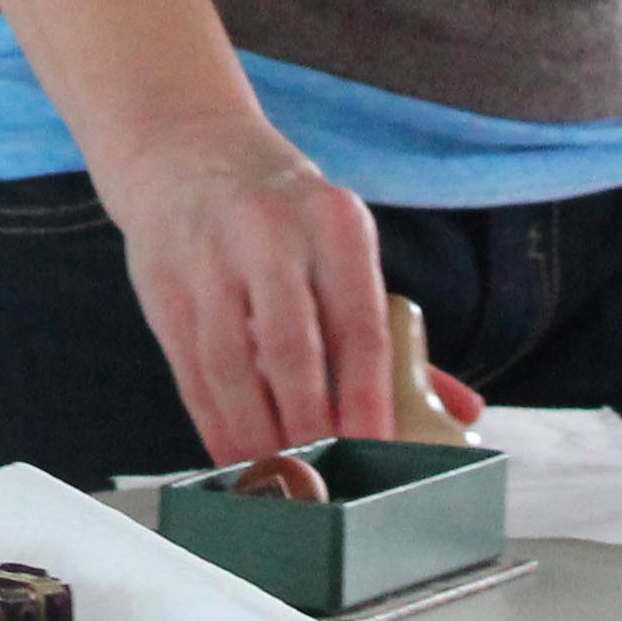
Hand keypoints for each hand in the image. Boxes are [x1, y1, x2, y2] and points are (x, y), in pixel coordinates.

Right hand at [96, 123, 394, 465]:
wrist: (185, 147)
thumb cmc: (282, 213)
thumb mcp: (340, 243)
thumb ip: (391, 330)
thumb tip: (460, 410)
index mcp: (334, 222)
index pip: (359, 323)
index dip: (366, 396)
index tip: (373, 448)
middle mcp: (269, 231)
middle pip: (290, 347)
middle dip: (307, 422)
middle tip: (321, 473)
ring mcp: (207, 255)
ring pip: (230, 364)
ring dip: (254, 431)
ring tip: (276, 472)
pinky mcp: (161, 281)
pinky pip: (189, 367)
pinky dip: (212, 420)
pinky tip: (231, 451)